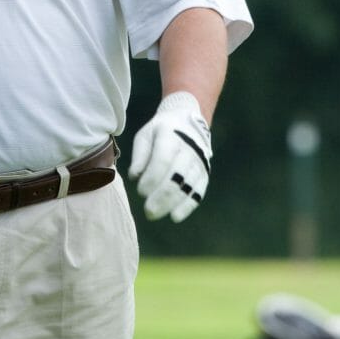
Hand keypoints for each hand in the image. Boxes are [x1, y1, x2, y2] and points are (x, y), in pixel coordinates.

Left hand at [128, 91, 212, 222]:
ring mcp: (199, 162)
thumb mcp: (146, 135)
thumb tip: (134, 176)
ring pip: (187, 186)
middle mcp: (189, 149)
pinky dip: (188, 205)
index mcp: (171, 135)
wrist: (188, 121)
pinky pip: (198, 191)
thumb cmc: (161, 131)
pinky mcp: (204, 173)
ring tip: (155, 214)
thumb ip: (140, 155)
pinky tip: (175, 216)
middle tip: (147, 211)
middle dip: (161, 196)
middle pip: (176, 176)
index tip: (140, 191)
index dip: (152, 178)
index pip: (163, 160)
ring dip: (171, 203)